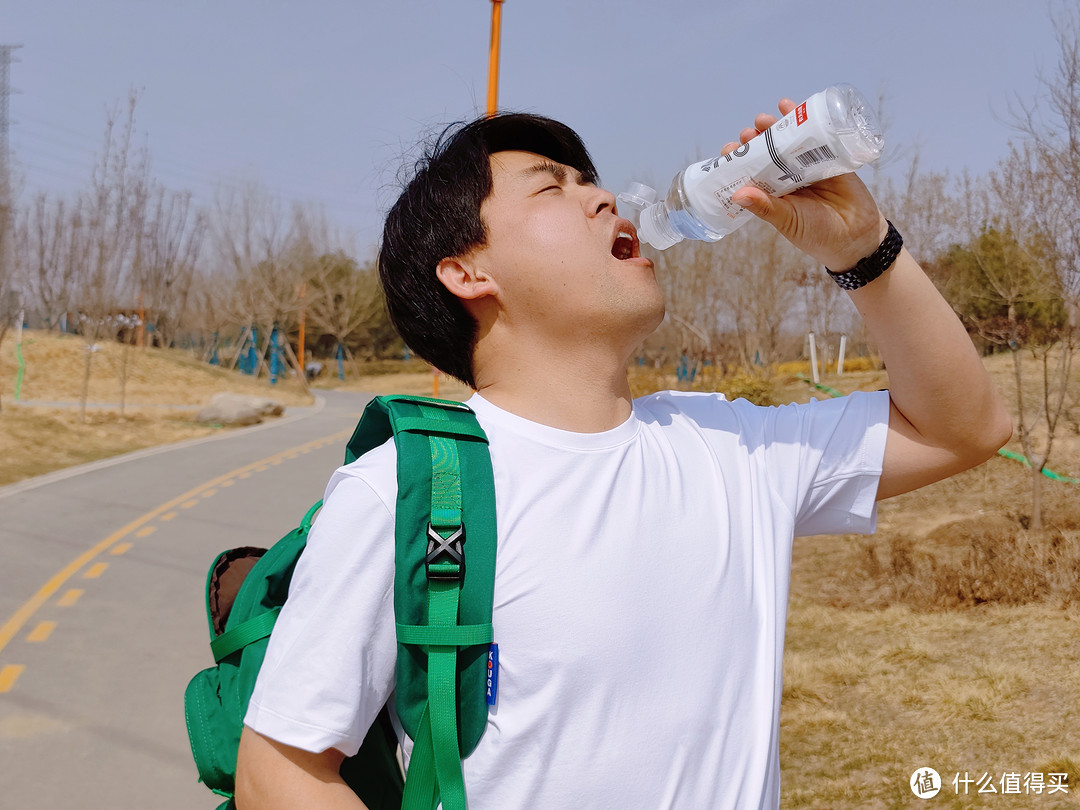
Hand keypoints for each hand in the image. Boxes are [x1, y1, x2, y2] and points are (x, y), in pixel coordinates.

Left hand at [722, 98, 887, 270]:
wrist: (857, 236)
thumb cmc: (817, 234)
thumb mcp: (788, 221)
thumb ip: (765, 208)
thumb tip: (737, 194)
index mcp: (773, 193)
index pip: (751, 173)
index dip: (739, 161)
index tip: (728, 150)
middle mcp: (788, 177)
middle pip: (768, 153)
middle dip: (756, 140)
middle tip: (748, 132)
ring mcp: (809, 165)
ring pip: (788, 141)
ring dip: (775, 127)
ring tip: (764, 119)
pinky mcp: (830, 156)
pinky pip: (815, 135)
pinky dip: (803, 120)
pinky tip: (789, 106)